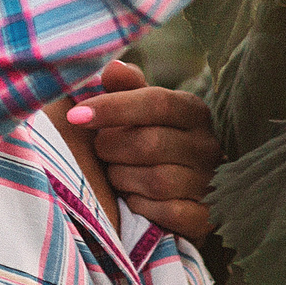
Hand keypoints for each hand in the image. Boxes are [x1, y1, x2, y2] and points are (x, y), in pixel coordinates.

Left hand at [66, 59, 220, 244]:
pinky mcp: (206, 216)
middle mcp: (208, 145)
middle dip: (111, 148)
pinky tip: (134, 200)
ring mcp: (210, 183)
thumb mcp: (140, 112)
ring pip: (156, 181)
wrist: (183, 195)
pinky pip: (167, 212)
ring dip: (123, 179)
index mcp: (193, 111)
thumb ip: (125, 89)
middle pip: (149, 143)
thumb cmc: (151, 142)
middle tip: (101, 151)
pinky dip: (141, 208)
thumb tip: (112, 67)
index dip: (113, 107)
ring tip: (117, 174)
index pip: (156, 102)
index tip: (76, 115)